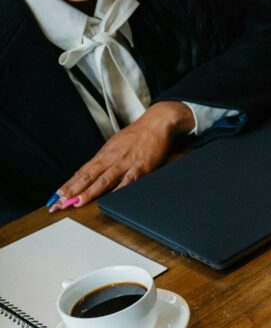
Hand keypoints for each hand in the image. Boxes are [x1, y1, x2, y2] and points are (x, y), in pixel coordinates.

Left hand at [49, 101, 194, 211]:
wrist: (156, 124)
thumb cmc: (137, 135)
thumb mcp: (116, 146)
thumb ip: (106, 160)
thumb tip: (93, 173)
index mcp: (104, 155)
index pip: (81, 172)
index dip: (69, 185)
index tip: (57, 197)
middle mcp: (111, 159)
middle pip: (88, 177)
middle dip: (72, 191)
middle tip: (59, 203)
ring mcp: (125, 163)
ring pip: (104, 180)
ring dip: (90, 192)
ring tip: (78, 202)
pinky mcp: (141, 167)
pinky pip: (128, 180)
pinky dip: (119, 190)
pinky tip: (110, 198)